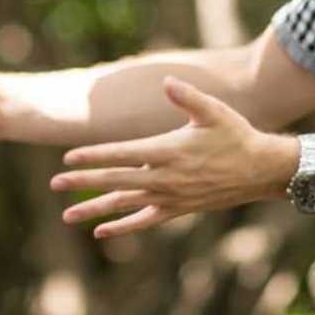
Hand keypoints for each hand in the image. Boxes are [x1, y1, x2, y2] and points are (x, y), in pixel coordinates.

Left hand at [51, 77, 295, 237]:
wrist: (260, 170)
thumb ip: (187, 96)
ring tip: (66, 216)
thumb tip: (167, 82)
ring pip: (124, 205)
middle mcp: (165, 177)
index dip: (93, 156)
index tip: (68, 158)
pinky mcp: (178, 209)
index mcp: (168, 150)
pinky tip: (101, 232)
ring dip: (94, 209)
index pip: (122, 154)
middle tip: (54, 184)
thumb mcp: (213, 111)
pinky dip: (122, 227)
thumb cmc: (236, 135)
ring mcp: (170, 196)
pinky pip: (144, 221)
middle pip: (115, 181)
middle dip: (83, 182)